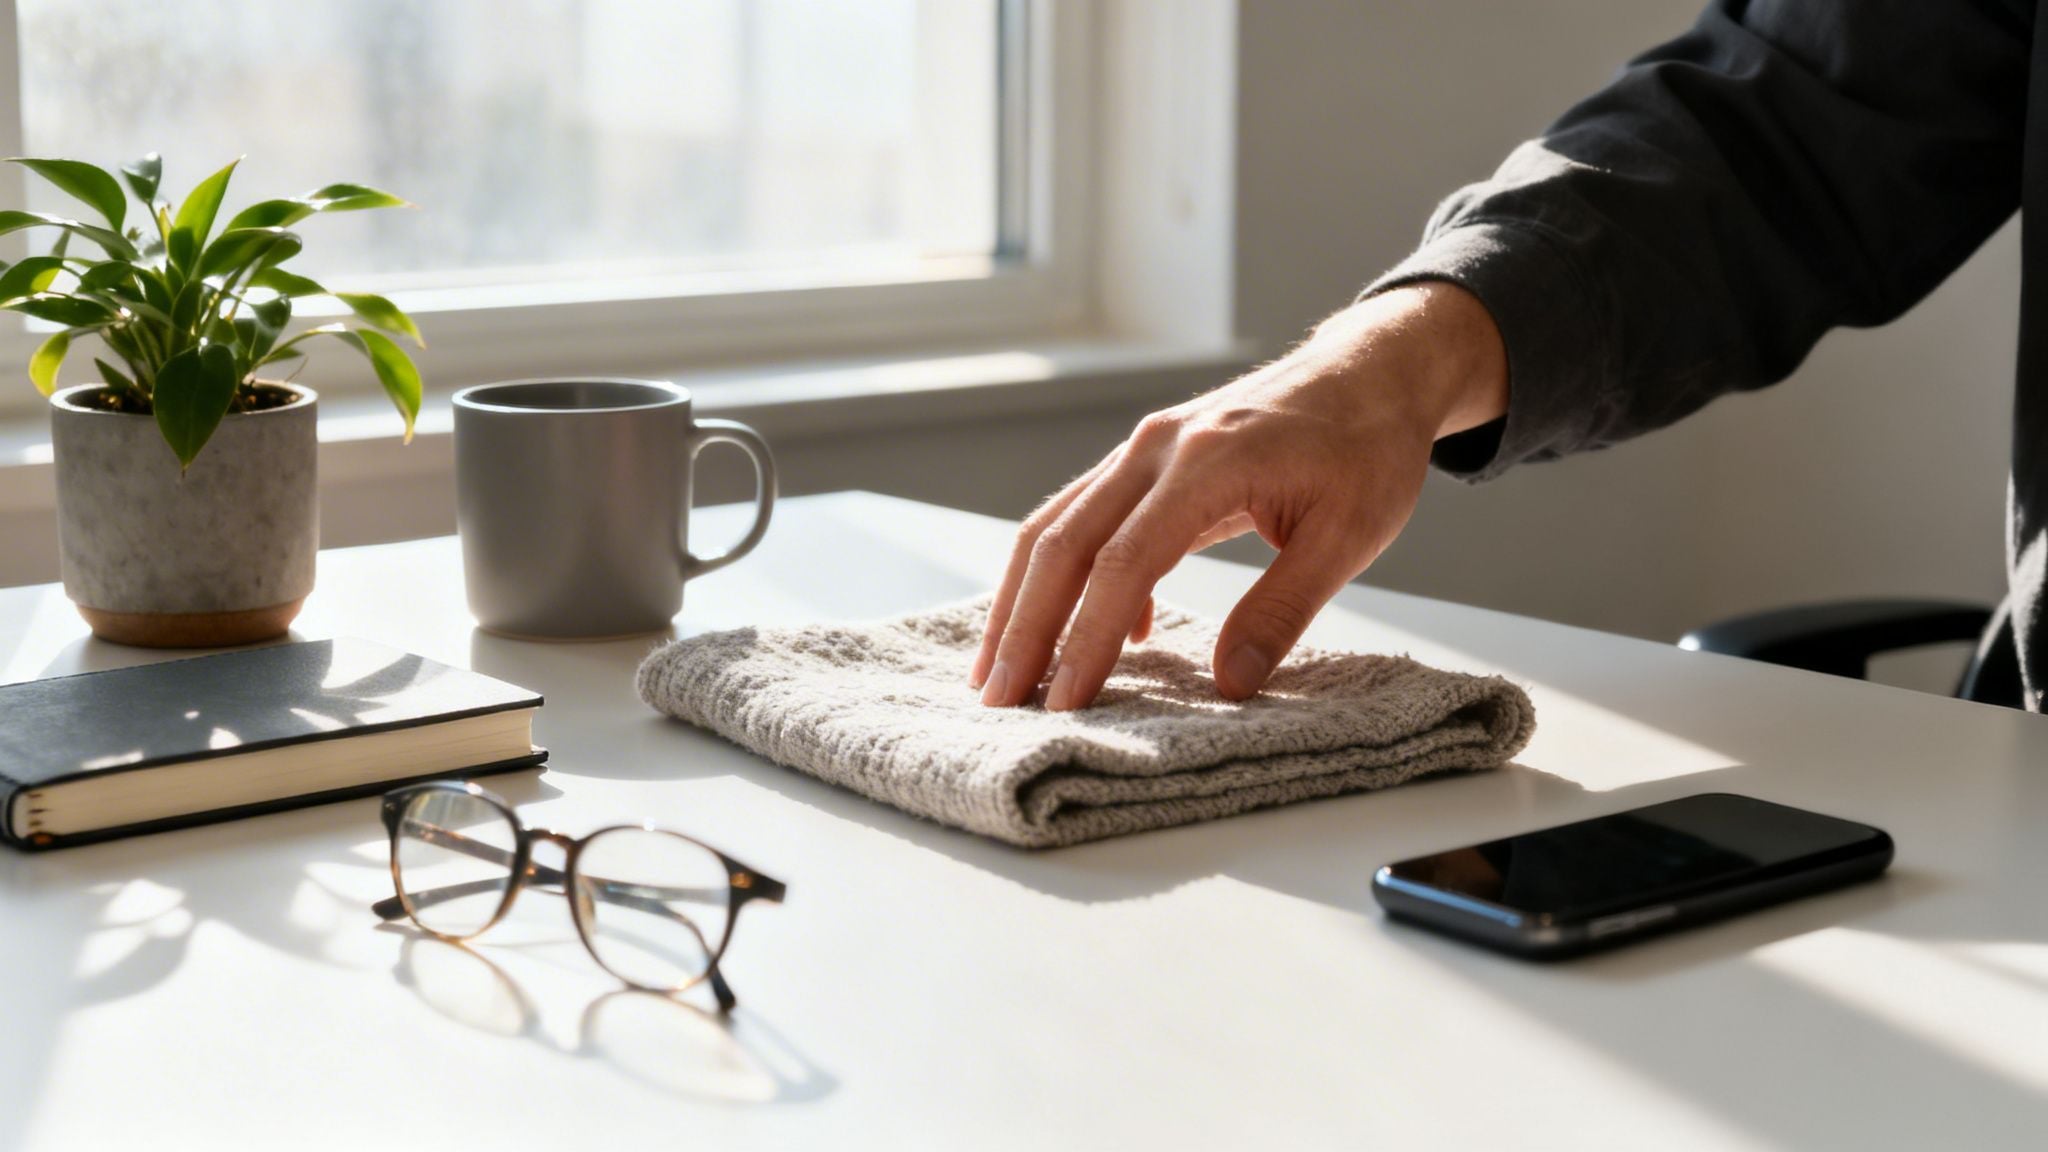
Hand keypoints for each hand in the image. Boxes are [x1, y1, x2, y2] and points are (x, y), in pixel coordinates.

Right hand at [970, 282, 1508, 709]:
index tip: (1063, 702)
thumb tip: (1230, 684)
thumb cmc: (1367, 448)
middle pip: (1063, 542)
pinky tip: (1091, 635)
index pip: (1123, 563)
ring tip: (1001, 670)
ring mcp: (1145, 448)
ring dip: (1024, 600)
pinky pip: (1086, 518)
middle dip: (1024, 626)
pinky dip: (1069, 576)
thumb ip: (1283, 610)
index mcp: (1206, 463)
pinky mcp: (1147, 458)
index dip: (1084, 639)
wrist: (1371, 371)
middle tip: (997, 699)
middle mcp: (1157, 448)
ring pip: (1058, 526)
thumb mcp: (1349, 537)